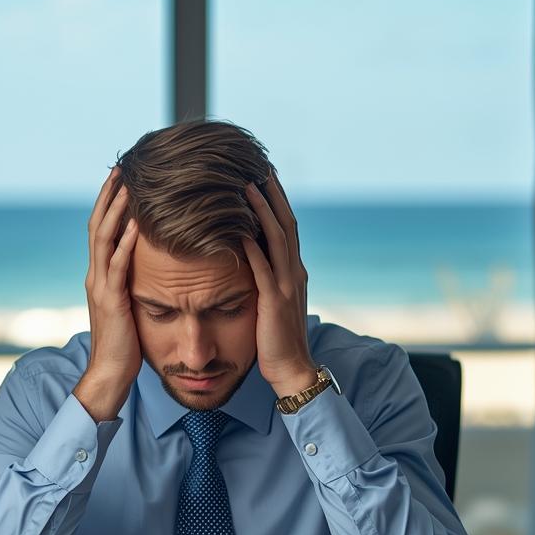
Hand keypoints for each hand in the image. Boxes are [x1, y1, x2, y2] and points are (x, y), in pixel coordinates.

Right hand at [75, 168, 141, 420]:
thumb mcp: (127, 305)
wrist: (110, 373)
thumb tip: (146, 264)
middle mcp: (95, 275)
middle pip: (98, 224)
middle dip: (109, 195)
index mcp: (99, 274)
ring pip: (104, 239)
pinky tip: (138, 224)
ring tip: (128, 185)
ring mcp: (100, 286)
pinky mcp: (111, 300)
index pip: (102, 229)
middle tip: (122, 167)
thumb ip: (131, 282)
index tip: (123, 177)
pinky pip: (118, 265)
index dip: (110, 201)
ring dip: (116, 210)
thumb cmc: (124, 343)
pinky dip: (127, 242)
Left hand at [243, 173, 316, 396]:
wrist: (291, 369)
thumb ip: (268, 278)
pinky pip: (263, 268)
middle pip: (286, 223)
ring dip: (262, 211)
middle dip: (272, 194)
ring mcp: (287, 285)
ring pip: (277, 239)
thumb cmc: (276, 338)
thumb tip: (252, 257)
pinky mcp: (275, 302)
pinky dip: (253, 247)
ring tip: (248, 187)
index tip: (264, 175)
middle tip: (259, 166)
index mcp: (294, 270)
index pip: (287, 226)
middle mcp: (295, 272)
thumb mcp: (274, 301)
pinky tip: (240, 229)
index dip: (277, 200)